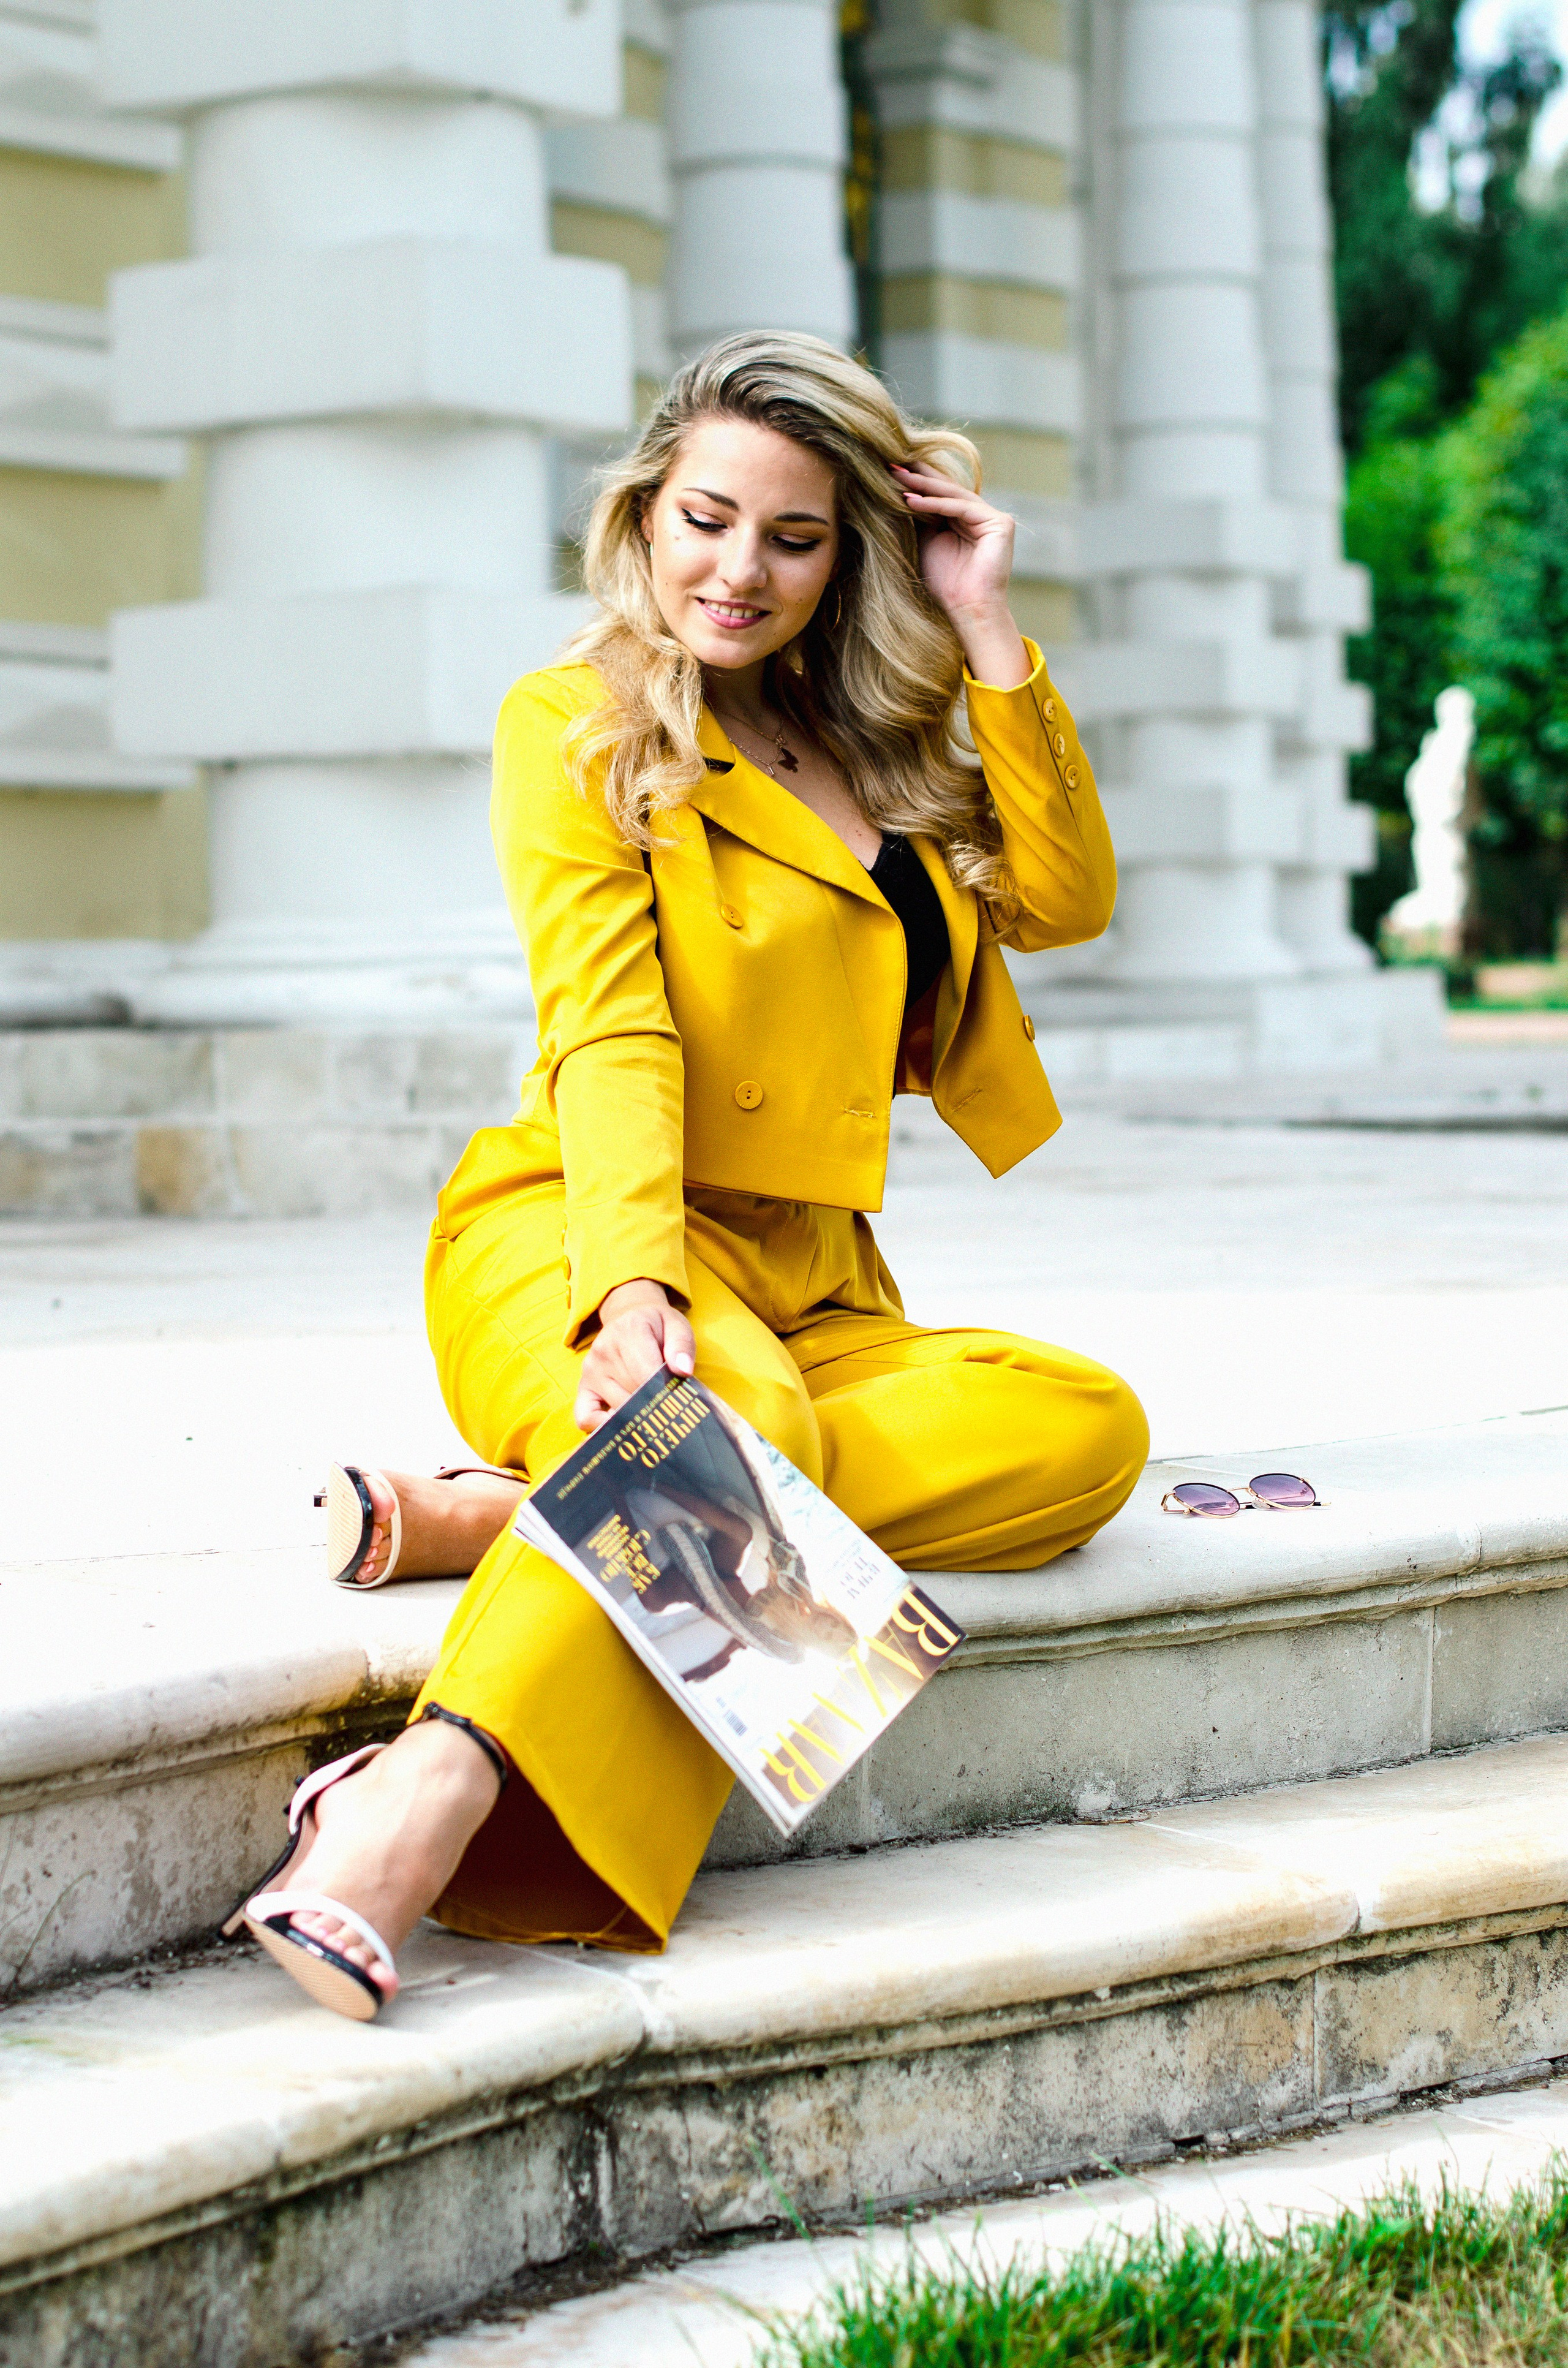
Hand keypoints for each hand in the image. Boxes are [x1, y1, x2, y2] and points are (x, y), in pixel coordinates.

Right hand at [574, 1280, 695, 1432]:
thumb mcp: (676, 1325)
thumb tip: (683, 1370)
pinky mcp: (583, 1386)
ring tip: (653, 1409)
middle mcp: (604, 1351)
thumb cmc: (656, 1325)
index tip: (682, 1405)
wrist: (627, 1316)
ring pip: (618, 1409)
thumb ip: (682, 1346)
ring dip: (638, 1415)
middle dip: (656, 1405)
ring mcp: (590, 1371)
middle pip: (634, 1395)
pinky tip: (623, 1426)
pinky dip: (602, 1427)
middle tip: (672, 1409)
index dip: (666, 1393)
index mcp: (629, 1331)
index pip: (647, 1374)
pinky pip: (585, 1417)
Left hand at [892, 462, 1029, 688]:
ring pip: (952, 495)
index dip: (915, 482)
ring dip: (922, 486)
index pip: (939, 495)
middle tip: (890, 462)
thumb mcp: (925, 543)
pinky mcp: (1000, 524)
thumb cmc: (945, 585)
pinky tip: (909, 500)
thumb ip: (919, 518)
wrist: (966, 610)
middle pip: (946, 490)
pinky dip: (934, 504)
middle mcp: (981, 516)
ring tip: (895, 477)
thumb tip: (897, 491)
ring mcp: (993, 518)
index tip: (888, 471)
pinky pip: (961, 507)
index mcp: (965, 521)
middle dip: (917, 477)